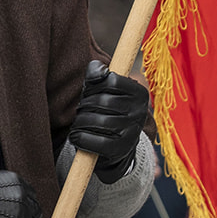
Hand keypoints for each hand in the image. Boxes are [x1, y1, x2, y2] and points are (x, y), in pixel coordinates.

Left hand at [69, 60, 149, 182]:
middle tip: (80, 111)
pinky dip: (80, 138)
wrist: (115, 146)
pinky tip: (76, 136)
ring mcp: (132, 132)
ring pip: (97, 121)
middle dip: (84, 105)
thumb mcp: (102, 90)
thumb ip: (97, 74)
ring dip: (80, 122)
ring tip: (78, 123)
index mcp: (139, 93)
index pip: (112, 80)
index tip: (89, 92)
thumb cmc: (105, 110)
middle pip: (102, 101)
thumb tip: (96, 69)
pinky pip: (96, 142)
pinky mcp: (121, 149)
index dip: (94, 85)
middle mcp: (140, 112)